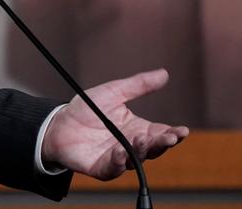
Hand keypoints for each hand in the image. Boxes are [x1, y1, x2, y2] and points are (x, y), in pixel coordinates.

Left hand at [42, 68, 188, 180]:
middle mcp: (131, 146)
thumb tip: (164, 74)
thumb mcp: (114, 92)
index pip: (161, 133)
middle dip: (163, 143)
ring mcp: (117, 158)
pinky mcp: (101, 167)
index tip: (182, 130)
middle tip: (170, 137)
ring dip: (142, 150)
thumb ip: (138, 85)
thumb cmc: (87, 108)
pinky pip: (113, 168)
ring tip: (143, 138)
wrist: (59, 122)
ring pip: (136, 159)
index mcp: (138, 129)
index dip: (174, 133)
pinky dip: (118, 162)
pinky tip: (120, 153)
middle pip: (153, 148)